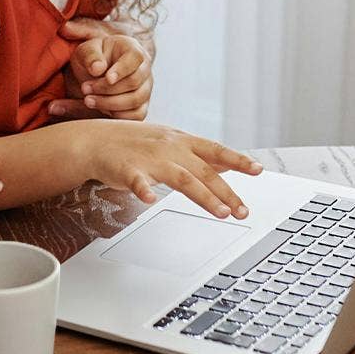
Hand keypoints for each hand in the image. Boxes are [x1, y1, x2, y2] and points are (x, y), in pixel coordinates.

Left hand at [51, 23, 152, 120]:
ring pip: (135, 100)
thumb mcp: (86, 51)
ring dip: (109, 103)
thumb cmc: (93, 58)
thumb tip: (97, 69)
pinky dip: (117, 115)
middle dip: (107, 88)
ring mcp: (145, 89)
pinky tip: (99, 109)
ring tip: (87, 100)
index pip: (135, 58)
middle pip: (134, 82)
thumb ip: (90, 56)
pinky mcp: (141, 106)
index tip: (107, 78)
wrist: (95, 72)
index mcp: (132, 49)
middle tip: (85, 88)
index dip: (122, 70)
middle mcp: (144, 69)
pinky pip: (136, 116)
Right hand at [85, 120, 263, 217]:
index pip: (216, 150)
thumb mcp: (171, 141)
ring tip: (221, 213)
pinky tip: (149, 200)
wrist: (96, 140)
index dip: (238, 160)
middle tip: (243, 211)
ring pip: (181, 178)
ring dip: (203, 196)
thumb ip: (199, 155)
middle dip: (226, 192)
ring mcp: (149, 158)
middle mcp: (170, 148)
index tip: (258, 170)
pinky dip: (142, 190)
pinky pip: (136, 181)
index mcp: (182, 141)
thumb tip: (228, 163)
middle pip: (204, 170)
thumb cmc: (136, 143)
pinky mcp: (127, 170)